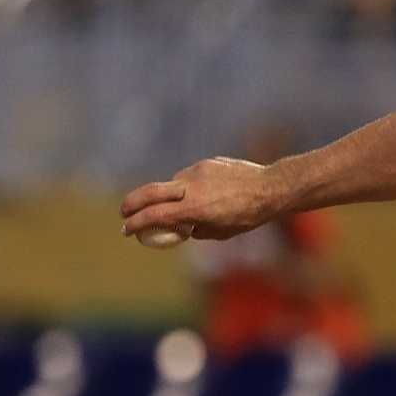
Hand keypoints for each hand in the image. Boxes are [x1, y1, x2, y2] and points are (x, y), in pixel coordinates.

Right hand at [120, 156, 289, 241]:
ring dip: (172, 196)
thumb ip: (197, 229)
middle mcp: (191, 188)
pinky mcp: (205, 163)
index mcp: (195, 209)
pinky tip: (212, 192)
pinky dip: (191, 187)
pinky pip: (190, 177)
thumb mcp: (222, 232)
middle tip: (124, 212)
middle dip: (132, 203)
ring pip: (172, 184)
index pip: (155, 215)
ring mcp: (197, 172)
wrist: (271, 187)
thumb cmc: (249, 215)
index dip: (136, 223)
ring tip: (194, 205)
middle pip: (150, 192)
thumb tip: (182, 228)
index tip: (126, 229)